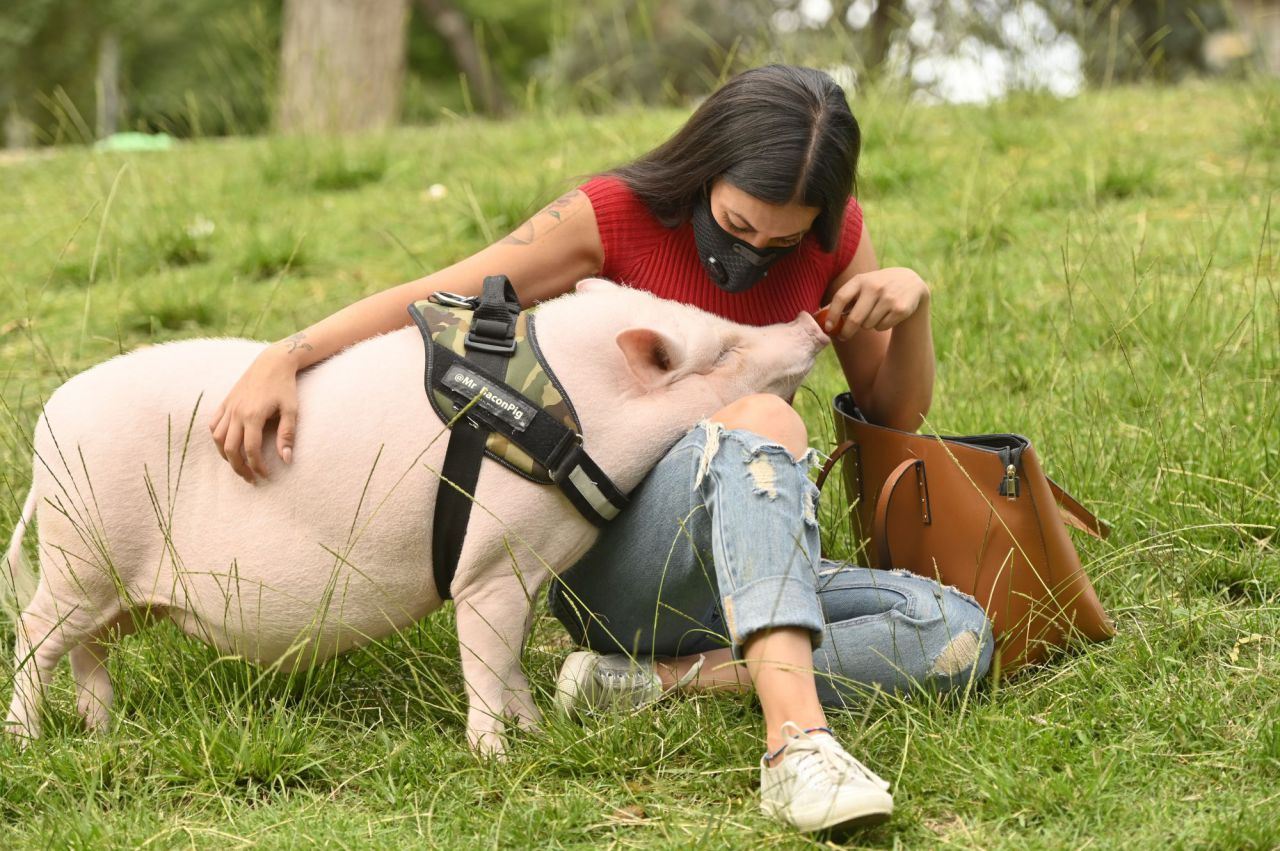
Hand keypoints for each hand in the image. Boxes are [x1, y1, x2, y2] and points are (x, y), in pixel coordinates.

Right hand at [208, 348, 299, 483]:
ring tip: (238, 465)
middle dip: (239, 467)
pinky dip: (217, 438)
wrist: (272, 362)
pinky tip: (227, 445)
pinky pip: (214, 424)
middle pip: (230, 449)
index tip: (265, 476)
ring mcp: (229, 407)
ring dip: (225, 455)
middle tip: (250, 479)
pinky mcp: (225, 402)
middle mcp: (236, 413)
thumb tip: (286, 459)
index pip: (250, 450)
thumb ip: (287, 435)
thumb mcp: (292, 410)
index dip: (257, 467)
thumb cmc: (285, 386)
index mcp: (253, 416)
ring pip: (218, 438)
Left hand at [821, 267, 930, 341]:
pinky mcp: (901, 309)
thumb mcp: (862, 286)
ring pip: (868, 325)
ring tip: (874, 314)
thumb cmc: (877, 287)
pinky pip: (881, 327)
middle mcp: (874, 286)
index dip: (832, 314)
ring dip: (867, 325)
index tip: (828, 327)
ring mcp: (889, 297)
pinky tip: (886, 315)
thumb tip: (819, 317)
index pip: (841, 297)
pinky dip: (880, 326)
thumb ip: (844, 299)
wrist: (910, 282)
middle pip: (855, 318)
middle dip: (846, 331)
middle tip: (843, 336)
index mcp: (860, 280)